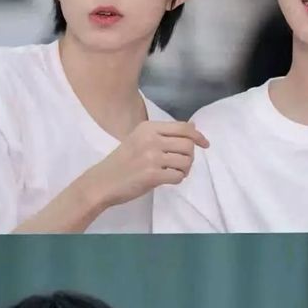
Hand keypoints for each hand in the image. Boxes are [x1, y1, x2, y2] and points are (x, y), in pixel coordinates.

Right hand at [89, 120, 208, 207]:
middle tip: (181, 164)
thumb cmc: (123, 161)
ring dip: (185, 170)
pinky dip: (177, 179)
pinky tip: (167, 179)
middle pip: (188, 145)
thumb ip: (165, 133)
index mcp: (148, 127)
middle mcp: (151, 139)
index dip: (198, 136)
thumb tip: (193, 125)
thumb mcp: (141, 139)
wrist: (103, 181)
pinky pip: (178, 176)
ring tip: (174, 173)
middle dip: (190, 156)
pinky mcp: (152, 175)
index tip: (205, 144)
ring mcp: (151, 157)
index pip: (183, 128)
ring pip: (186, 161)